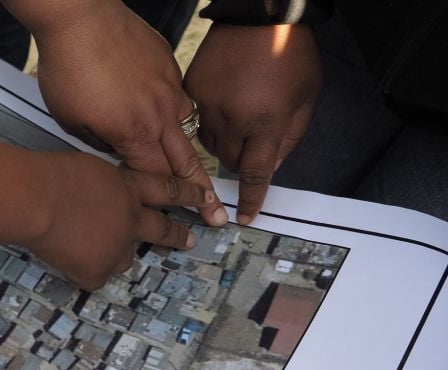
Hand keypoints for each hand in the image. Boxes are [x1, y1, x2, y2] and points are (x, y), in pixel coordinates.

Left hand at [12, 0, 226, 226]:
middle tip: (217, 213)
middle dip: (203, 193)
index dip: (175, 205)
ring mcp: (168, 87)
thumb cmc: (68, 68)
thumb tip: (115, 155)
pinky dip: (173, 112)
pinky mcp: (168, 65)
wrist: (80, 18)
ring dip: (188, 151)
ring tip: (195, 171)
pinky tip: (163, 117)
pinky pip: (177, 97)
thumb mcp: (72, 122)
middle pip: (186, 162)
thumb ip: (100, 145)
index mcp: (135, 134)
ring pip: (185, 127)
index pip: (159, 180)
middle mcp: (159, 113)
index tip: (192, 219)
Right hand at [27, 151, 213, 289]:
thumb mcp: (88, 167)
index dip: (187, 193)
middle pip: (161, 230)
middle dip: (178, 236)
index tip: (205, 198)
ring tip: (93, 251)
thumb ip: (103, 184)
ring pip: (125, 260)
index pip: (166, 189)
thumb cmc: (52, 175)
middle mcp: (130, 220)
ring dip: (114, 255)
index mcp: (127, 188)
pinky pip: (94, 278)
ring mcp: (116, 249)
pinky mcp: (96, 271)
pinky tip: (67, 261)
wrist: (37, 201)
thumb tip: (100, 196)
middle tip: (190, 241)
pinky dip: (83, 271)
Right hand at [184, 23, 320, 224]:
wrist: (261, 15)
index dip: (252, 198)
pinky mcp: (192, 91)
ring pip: (211, 145)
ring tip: (239, 121)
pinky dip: (210, 123)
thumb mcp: (306, 98)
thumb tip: (269, 169)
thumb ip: (289, 138)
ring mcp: (208, 105)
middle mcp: (233, 119)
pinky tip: (223, 106)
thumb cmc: (291, 54)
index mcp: (265, 122)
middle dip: (243, 160)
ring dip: (225, 143)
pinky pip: (196, 122)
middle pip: (231, 162)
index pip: (256, 173)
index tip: (244, 219)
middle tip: (253, 142)